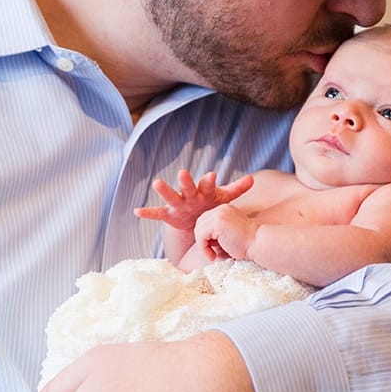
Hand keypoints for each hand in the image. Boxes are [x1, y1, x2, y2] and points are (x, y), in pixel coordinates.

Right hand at [135, 170, 253, 230]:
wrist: (196, 218)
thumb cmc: (209, 205)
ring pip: (170, 196)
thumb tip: (253, 178)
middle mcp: (189, 195)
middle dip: (185, 181)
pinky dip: (147, 213)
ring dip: (164, 190)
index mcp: (203, 191)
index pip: (207, 184)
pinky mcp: (169, 215)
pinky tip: (137, 211)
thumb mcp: (222, 198)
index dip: (209, 181)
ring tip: (156, 183)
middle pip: (187, 187)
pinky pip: (157, 214)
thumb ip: (236, 189)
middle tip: (183, 173)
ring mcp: (178, 204)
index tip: (212, 175)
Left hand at [192, 205, 257, 261]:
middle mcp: (221, 209)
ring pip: (199, 230)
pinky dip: (204, 248)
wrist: (259, 244)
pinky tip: (213, 256)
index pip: (206, 221)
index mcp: (224, 210)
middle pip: (200, 224)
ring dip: (203, 246)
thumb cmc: (247, 245)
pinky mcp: (217, 223)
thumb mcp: (229, 236)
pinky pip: (201, 236)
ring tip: (212, 255)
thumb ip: (216, 235)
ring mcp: (218, 214)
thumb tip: (202, 242)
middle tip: (212, 253)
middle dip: (203, 240)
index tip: (215, 249)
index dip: (207, 236)